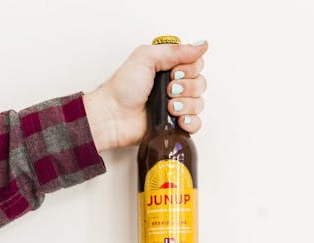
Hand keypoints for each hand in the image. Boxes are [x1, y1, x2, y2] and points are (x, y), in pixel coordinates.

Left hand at [83, 40, 208, 151]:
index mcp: (168, 68)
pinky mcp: (173, 126)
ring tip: (169, 107)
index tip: (174, 73)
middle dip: (187, 87)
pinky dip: (191, 122)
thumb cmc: (123, 88)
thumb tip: (201, 45)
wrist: (112, 116)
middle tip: (169, 91)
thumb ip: (174, 50)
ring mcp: (174, 107)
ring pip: (199, 104)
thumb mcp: (146, 57)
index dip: (190, 69)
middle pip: (200, 84)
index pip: (196, 64)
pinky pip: (195, 124)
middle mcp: (173, 86)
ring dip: (186, 105)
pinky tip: (179, 120)